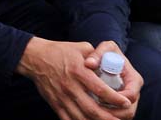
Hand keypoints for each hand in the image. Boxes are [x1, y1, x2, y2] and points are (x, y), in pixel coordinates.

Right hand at [17, 37, 133, 119]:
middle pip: (92, 110)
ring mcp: (61, 97)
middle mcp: (70, 86)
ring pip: (82, 118)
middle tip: (121, 118)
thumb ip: (97, 56)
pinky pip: (68, 119)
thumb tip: (112, 63)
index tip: (126, 102)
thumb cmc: (59, 51)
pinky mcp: (54, 103)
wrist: (33, 57)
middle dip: (110, 118)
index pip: (101, 90)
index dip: (116, 99)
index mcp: (78, 71)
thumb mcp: (80, 47)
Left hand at [84, 41, 141, 117]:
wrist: (106, 58)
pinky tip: (91, 114)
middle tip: (95, 111)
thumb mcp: (105, 49)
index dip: (117, 99)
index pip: (131, 95)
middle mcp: (133, 91)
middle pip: (128, 110)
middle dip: (113, 113)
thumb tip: (89, 63)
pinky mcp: (120, 105)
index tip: (101, 98)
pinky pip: (116, 116)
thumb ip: (98, 54)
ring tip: (92, 113)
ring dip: (108, 117)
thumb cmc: (107, 53)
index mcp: (134, 79)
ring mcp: (127, 99)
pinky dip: (105, 117)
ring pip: (122, 116)